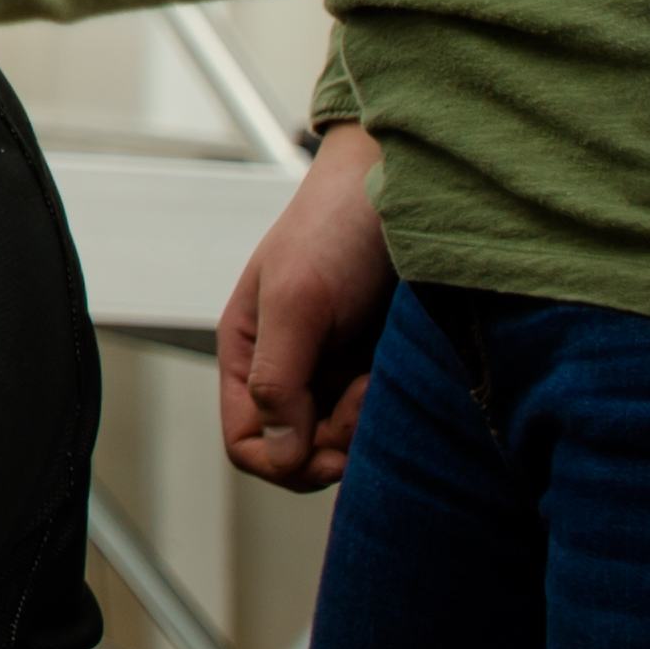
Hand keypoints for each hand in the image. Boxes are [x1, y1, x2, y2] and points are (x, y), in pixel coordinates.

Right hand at [219, 125, 391, 490]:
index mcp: (250, 352)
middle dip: (334, 440)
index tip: (327, 447)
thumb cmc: (337, 227)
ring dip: (366, 424)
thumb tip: (278, 453)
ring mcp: (335, 371)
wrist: (402, 188)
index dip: (284, 460)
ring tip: (381, 376)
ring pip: (343, 442)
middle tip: (361, 398)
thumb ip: (277, 377)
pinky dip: (391, 410)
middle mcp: (289, 368)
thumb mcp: (297, 300)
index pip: (247, 442)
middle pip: (300, 452)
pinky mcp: (376, 370)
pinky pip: (378, 421)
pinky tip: (397, 374)